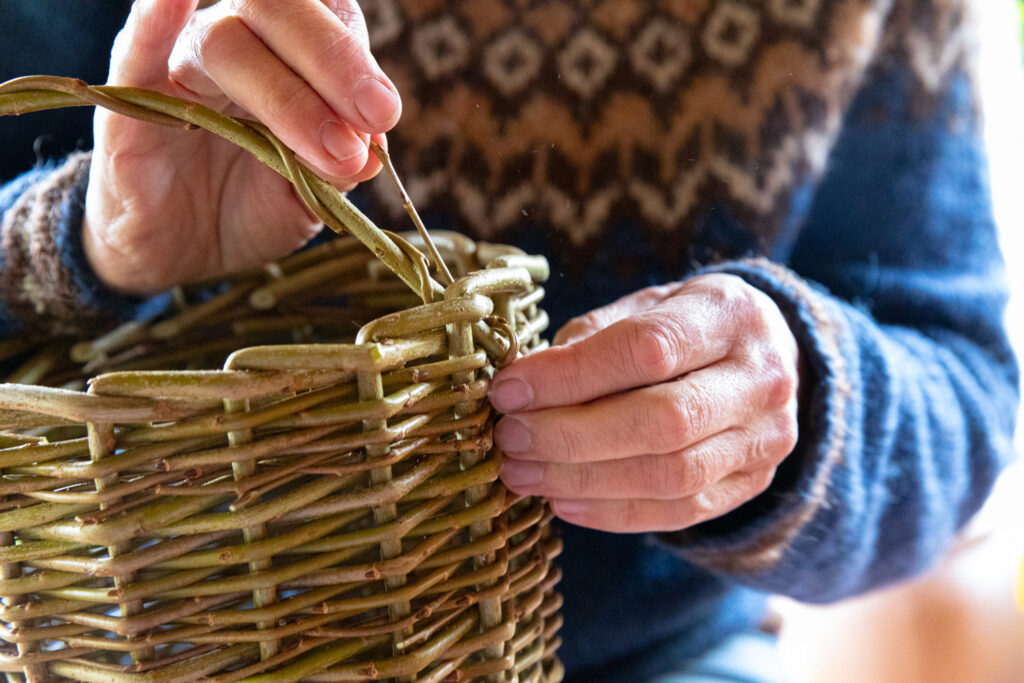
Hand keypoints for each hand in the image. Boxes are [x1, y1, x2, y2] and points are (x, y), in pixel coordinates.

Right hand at [83, 0, 399, 293]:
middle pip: (278, 14)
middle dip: (334, 66)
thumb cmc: (253, 206)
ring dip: (289, 97)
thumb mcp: (311, 195)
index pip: (325, 21)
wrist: (184, 253)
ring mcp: (179, 66)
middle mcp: (235, 44)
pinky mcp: (130, 100)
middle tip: (376, 118)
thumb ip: (337, 168)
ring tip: (335, 154)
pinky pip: (139, 50)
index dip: (356, 60)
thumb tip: (372, 150)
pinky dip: (154, 22)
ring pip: (226, 43)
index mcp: (286, 54)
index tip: (383, 114)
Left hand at [492, 274, 799, 532]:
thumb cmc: (683, 325)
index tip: (508, 391)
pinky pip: (680, 512)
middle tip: (510, 439)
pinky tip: (562, 501)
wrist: (764, 357)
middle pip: (662, 421)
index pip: (647, 349)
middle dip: (571, 436)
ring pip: (671, 475)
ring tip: (524, 474)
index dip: (569, 376)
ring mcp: (765, 438)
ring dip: (583, 481)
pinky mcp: (753, 483)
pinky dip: (613, 513)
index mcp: (728, 312)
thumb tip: (523, 388)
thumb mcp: (642, 306)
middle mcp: (761, 377)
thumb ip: (590, 339)